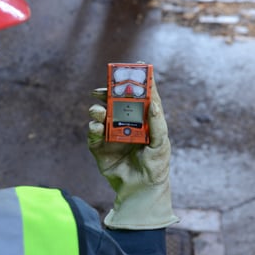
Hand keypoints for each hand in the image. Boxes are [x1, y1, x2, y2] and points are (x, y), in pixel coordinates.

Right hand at [88, 79, 178, 229]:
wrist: (139, 190)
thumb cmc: (155, 166)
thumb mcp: (161, 144)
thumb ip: (156, 124)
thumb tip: (153, 103)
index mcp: (142, 121)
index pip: (142, 97)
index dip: (140, 81)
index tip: (139, 64)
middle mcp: (125, 124)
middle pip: (115, 102)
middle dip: (107, 94)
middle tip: (102, 90)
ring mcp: (111, 134)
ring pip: (101, 114)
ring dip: (98, 110)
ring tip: (99, 112)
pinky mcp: (100, 146)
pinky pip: (93, 132)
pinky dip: (93, 128)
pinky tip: (97, 128)